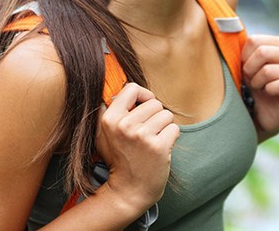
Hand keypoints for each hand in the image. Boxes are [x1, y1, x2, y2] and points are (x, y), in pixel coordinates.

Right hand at [95, 83, 179, 212]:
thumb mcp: (103, 135)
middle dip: (155, 117)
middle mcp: (124, 126)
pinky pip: (174, 129)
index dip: (142, 95)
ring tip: (152, 142)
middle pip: (154, 103)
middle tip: (146, 134)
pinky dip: (171, 138)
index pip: (131, 88)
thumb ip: (108, 110)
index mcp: (110, 119)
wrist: (128, 191)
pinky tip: (160, 149)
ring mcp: (142, 136)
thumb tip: (120, 86)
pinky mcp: (158, 147)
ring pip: (166, 115)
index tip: (144, 106)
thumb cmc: (119, 160)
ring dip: (164, 127)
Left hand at [242, 34, 278, 141]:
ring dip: (257, 83)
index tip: (245, 69)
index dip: (244, 57)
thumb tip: (229, 33)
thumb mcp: (246, 65)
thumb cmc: (254, 85)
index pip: (255, 41)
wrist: (262, 114)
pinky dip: (269, 91)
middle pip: (263, 52)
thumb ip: (244, 49)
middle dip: (250, 70)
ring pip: (269, 70)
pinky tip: (269, 94)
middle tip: (251, 81)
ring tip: (260, 88)